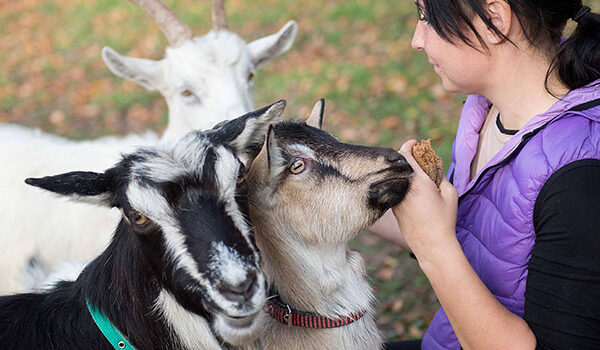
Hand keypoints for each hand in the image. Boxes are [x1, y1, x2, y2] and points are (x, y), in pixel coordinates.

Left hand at [391, 140, 458, 261]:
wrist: (431, 245)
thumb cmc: (444, 220)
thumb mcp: (450, 194)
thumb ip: (441, 176)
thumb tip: (433, 167)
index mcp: (417, 182)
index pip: (405, 155)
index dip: (408, 146)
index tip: (414, 143)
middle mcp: (402, 188)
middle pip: (398, 164)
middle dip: (406, 157)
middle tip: (418, 156)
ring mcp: (395, 198)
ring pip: (395, 177)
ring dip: (404, 171)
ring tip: (417, 173)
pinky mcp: (393, 208)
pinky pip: (395, 188)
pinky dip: (402, 183)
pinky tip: (412, 188)